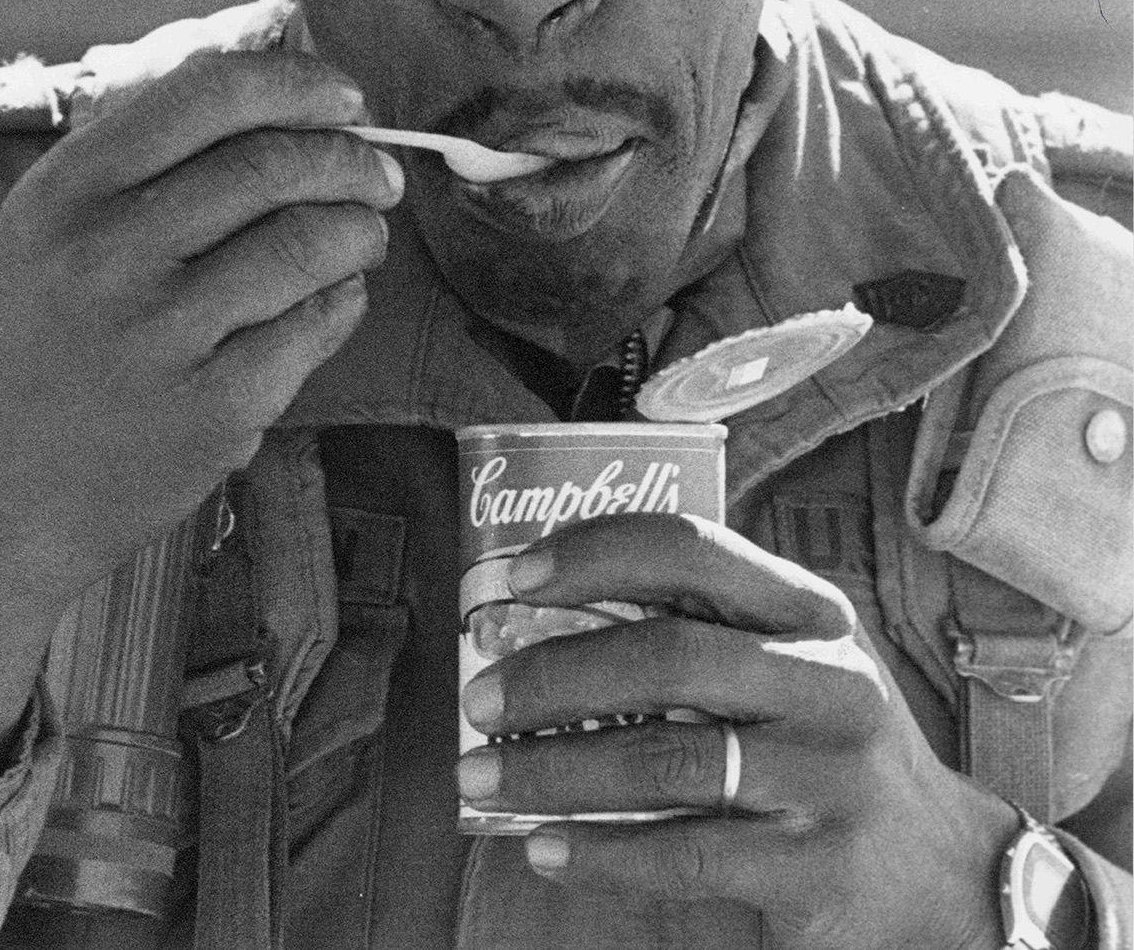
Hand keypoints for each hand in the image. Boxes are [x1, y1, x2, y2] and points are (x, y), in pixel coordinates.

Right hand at [0, 48, 401, 767]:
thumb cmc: (47, 340)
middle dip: (353, 160)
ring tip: (363, 235)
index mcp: (69, 189)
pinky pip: (318, 323)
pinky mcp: (214, 407)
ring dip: (362, 229)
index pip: (212, 93)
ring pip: (312, 241)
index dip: (301, 84)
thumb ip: (150, 149)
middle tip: (379, 175)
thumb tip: (280, 74)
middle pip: (277, 165)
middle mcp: (108, 253)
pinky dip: (345, 299)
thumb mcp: (55, 224)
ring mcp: (163, 335)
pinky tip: (333, 298)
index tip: (347, 98)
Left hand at [458, 515, 1016, 949]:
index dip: (593, 553)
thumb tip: (542, 621)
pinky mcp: (817, 867)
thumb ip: (702, 632)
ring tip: (482, 777)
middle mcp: (826, 679)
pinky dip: (600, 852)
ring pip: (665, 760)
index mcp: (809, 610)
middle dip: (553, 673)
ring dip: (553, 768)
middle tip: (479, 700)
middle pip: (666, 655)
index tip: (512, 578)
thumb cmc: (830, 748)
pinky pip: (686, 853)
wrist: (945, 875)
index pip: (691, 549)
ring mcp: (827, 775)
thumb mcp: (794, 664)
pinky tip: (544, 849)